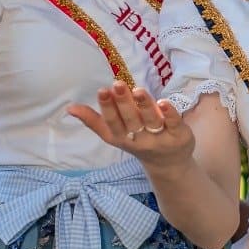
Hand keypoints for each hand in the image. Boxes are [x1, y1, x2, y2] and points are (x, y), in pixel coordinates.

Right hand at [67, 81, 194, 168]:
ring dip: (144, 106)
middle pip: (131, 121)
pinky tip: (164, 102)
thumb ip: (94, 121)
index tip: (102, 90)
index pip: (112, 123)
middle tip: (118, 84)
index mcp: (122, 138)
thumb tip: (69, 108)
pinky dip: (169, 114)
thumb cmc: (137, 141)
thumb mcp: (114, 135)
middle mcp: (140, 139)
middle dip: (123, 103)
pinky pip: (174, 124)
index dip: (107, 108)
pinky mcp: (179, 135)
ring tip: (137, 90)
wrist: (168, 164)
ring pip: (151, 121)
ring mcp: (160, 138)